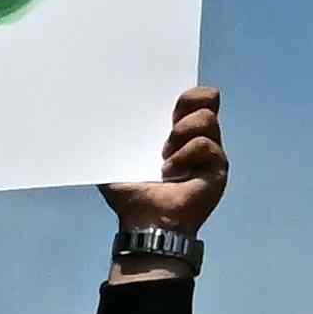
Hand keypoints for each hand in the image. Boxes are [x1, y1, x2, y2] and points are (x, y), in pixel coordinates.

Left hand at [103, 86, 227, 239]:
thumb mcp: (113, 158)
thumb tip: (94, 111)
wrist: (144, 221)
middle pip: (209, 96)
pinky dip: (186, 156)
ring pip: (207, 119)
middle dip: (187, 103)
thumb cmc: (131, 193)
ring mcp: (209, 151)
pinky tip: (171, 172)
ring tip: (164, 155)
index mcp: (175, 128)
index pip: (192, 95)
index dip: (185, 91)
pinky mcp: (217, 167)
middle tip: (168, 123)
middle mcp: (196, 136)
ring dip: (182, 133)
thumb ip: (109, 134)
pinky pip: (207, 145)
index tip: (165, 104)